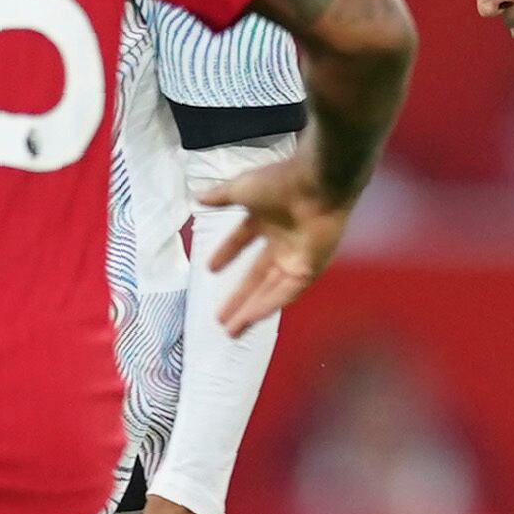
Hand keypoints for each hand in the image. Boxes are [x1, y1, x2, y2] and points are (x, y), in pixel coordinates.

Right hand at [200, 153, 354, 334]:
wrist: (317, 186)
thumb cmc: (280, 183)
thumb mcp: (241, 188)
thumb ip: (220, 196)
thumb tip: (196, 198)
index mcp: (265, 219)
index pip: (242, 240)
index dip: (226, 254)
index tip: (209, 269)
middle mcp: (280, 241)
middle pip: (255, 276)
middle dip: (238, 297)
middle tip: (219, 317)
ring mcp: (295, 258)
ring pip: (269, 291)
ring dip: (251, 310)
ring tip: (231, 330)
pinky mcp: (308, 270)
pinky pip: (286, 294)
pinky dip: (268, 306)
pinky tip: (251, 319)